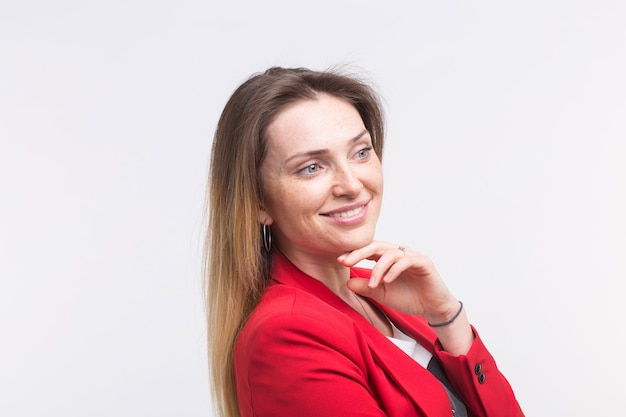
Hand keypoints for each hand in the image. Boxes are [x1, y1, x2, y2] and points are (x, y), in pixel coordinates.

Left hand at [337, 241, 458, 324]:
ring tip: (373, 284)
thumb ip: (366, 288)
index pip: (368, 250)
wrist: (433, 309)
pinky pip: (406, 261)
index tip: (339, 261)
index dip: (354, 253)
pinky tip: (387, 281)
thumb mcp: (382, 294)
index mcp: (387, 258)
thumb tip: (346, 283)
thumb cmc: (408, 298)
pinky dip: (395, 270)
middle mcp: (399, 253)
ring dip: (378, 268)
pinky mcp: (423, 262)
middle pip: (376, 246)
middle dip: (359, 253)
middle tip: (346, 262)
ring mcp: (411, 256)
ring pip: (390, 253)